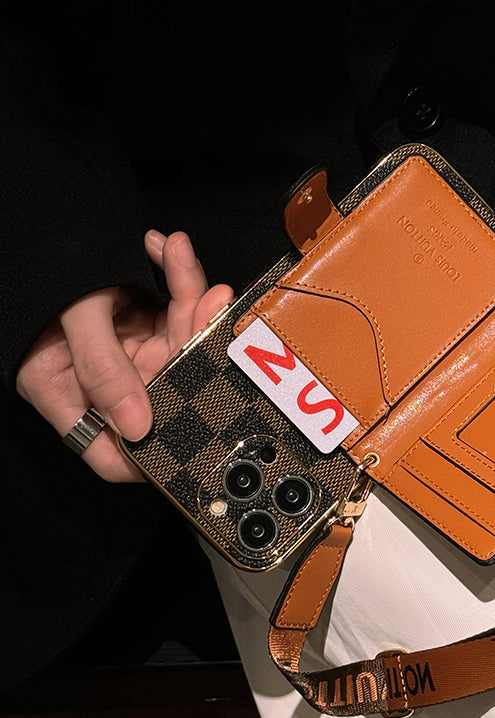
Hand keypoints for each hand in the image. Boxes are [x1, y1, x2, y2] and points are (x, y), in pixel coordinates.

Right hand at [16, 231, 233, 481]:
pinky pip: (176, 312)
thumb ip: (103, 370)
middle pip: (166, 389)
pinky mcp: (146, 327)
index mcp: (71, 398)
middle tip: (205, 301)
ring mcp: (131, 355)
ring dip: (191, 301)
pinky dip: (180, 281)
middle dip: (191, 342)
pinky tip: (172, 252)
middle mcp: (106, 384)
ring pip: (182, 345)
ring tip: (182, 259)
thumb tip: (137, 428)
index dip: (151, 458)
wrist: (48, 236)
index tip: (193, 434)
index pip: (114, 455)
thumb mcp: (73, 322)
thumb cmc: (43, 277)